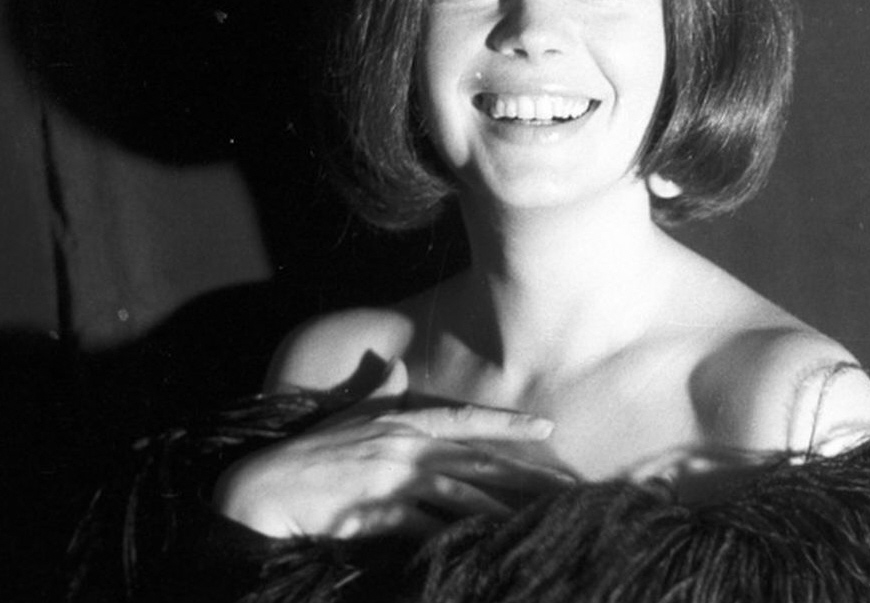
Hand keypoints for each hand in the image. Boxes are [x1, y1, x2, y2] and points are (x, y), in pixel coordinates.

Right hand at [213, 359, 573, 538]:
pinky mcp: (376, 512)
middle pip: (477, 461)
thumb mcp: (350, 415)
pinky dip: (456, 537)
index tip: (547, 427)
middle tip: (565, 485)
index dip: (509, 423)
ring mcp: (391, 478)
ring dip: (502, 510)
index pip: (467, 419)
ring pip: (461, 495)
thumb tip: (396, 364)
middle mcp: (403, 445)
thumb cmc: (310, 454)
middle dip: (526, 474)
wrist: (262, 488)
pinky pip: (427, 527)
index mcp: (403, 421)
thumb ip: (380, 391)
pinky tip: (482, 546)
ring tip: (537, 522)